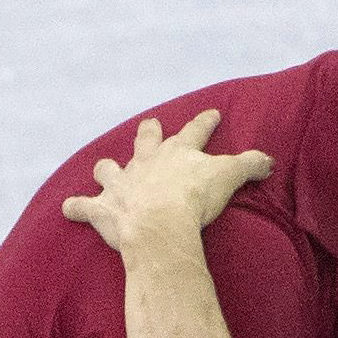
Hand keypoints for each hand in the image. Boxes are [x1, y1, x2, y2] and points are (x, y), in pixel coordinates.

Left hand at [59, 110, 274, 255]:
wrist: (160, 224)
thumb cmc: (194, 200)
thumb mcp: (229, 177)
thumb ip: (250, 166)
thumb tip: (269, 161)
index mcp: (177, 153)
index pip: (196, 131)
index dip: (205, 122)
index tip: (212, 113)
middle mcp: (146, 162)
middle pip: (146, 141)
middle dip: (149, 132)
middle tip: (150, 124)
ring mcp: (122, 184)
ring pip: (110, 169)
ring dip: (108, 169)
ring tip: (105, 168)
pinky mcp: (103, 209)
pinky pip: (83, 207)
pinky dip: (76, 207)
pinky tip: (68, 208)